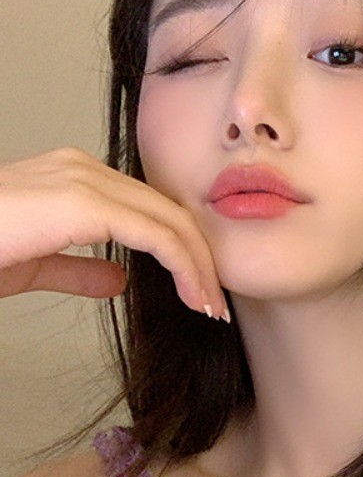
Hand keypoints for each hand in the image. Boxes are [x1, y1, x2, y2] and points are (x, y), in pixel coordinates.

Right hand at [0, 147, 224, 316]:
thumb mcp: (33, 263)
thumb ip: (77, 267)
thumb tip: (118, 279)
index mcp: (74, 178)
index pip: (150, 211)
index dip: (182, 251)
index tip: (200, 293)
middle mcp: (84, 168)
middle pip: (168, 212)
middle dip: (200, 260)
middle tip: (216, 306)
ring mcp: (83, 179)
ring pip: (170, 221)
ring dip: (199, 267)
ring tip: (210, 307)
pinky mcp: (83, 201)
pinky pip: (156, 234)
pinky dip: (185, 266)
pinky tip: (195, 296)